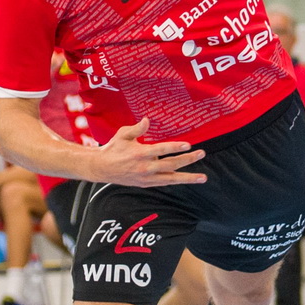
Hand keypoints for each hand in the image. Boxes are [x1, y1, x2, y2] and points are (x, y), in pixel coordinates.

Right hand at [91, 117, 207, 185]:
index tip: (188, 145)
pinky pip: (165, 183)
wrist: (102, 168)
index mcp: (140, 153)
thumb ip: (137, 128)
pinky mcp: (146, 184)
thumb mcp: (123, 134)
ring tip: (203, 177)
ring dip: (188, 178)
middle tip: (201, 154)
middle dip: (188, 159)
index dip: (175, 147)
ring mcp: (146, 178)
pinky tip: (189, 179)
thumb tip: (147, 119)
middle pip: (171, 164)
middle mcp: (145, 167)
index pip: (161, 150)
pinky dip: (177, 181)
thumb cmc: (113, 148)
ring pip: (171, 178)